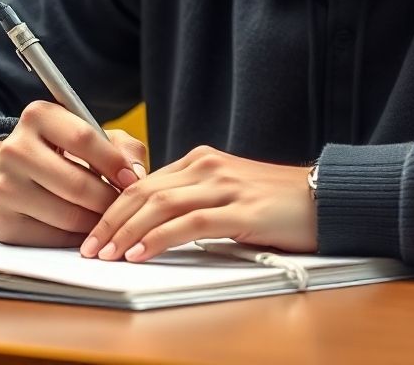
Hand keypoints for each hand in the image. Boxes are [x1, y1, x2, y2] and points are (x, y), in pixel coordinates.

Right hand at [0, 100, 147, 246]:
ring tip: (109, 218)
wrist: (4, 175)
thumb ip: (122, 146)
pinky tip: (86, 231)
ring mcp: (5, 187)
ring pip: (67, 215)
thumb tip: (137, 175)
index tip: (132, 179)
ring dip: (96, 222)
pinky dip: (76, 238)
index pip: (83, 138)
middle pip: (77, 183)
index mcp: (38, 116)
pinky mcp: (4, 222)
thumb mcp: (88, 135)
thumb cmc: (59, 152)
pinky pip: (53, 237)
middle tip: (125, 206)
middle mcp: (15, 149)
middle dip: (109, 199)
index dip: (114, 161)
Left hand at [78, 145, 316, 262]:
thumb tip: (151, 223)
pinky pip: (189, 223)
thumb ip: (193, 200)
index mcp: (202, 160)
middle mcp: (209, 166)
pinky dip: (158, 238)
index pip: (143, 181)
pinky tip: (140, 252)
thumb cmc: (276, 203)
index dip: (112, 205)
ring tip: (105, 253)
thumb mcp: (227, 193)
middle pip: (144, 190)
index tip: (92, 229)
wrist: (324, 198)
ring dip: (126, 230)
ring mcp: (225, 186)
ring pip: (160, 204)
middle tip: (89, 246)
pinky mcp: (241, 212)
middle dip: (110, 219)